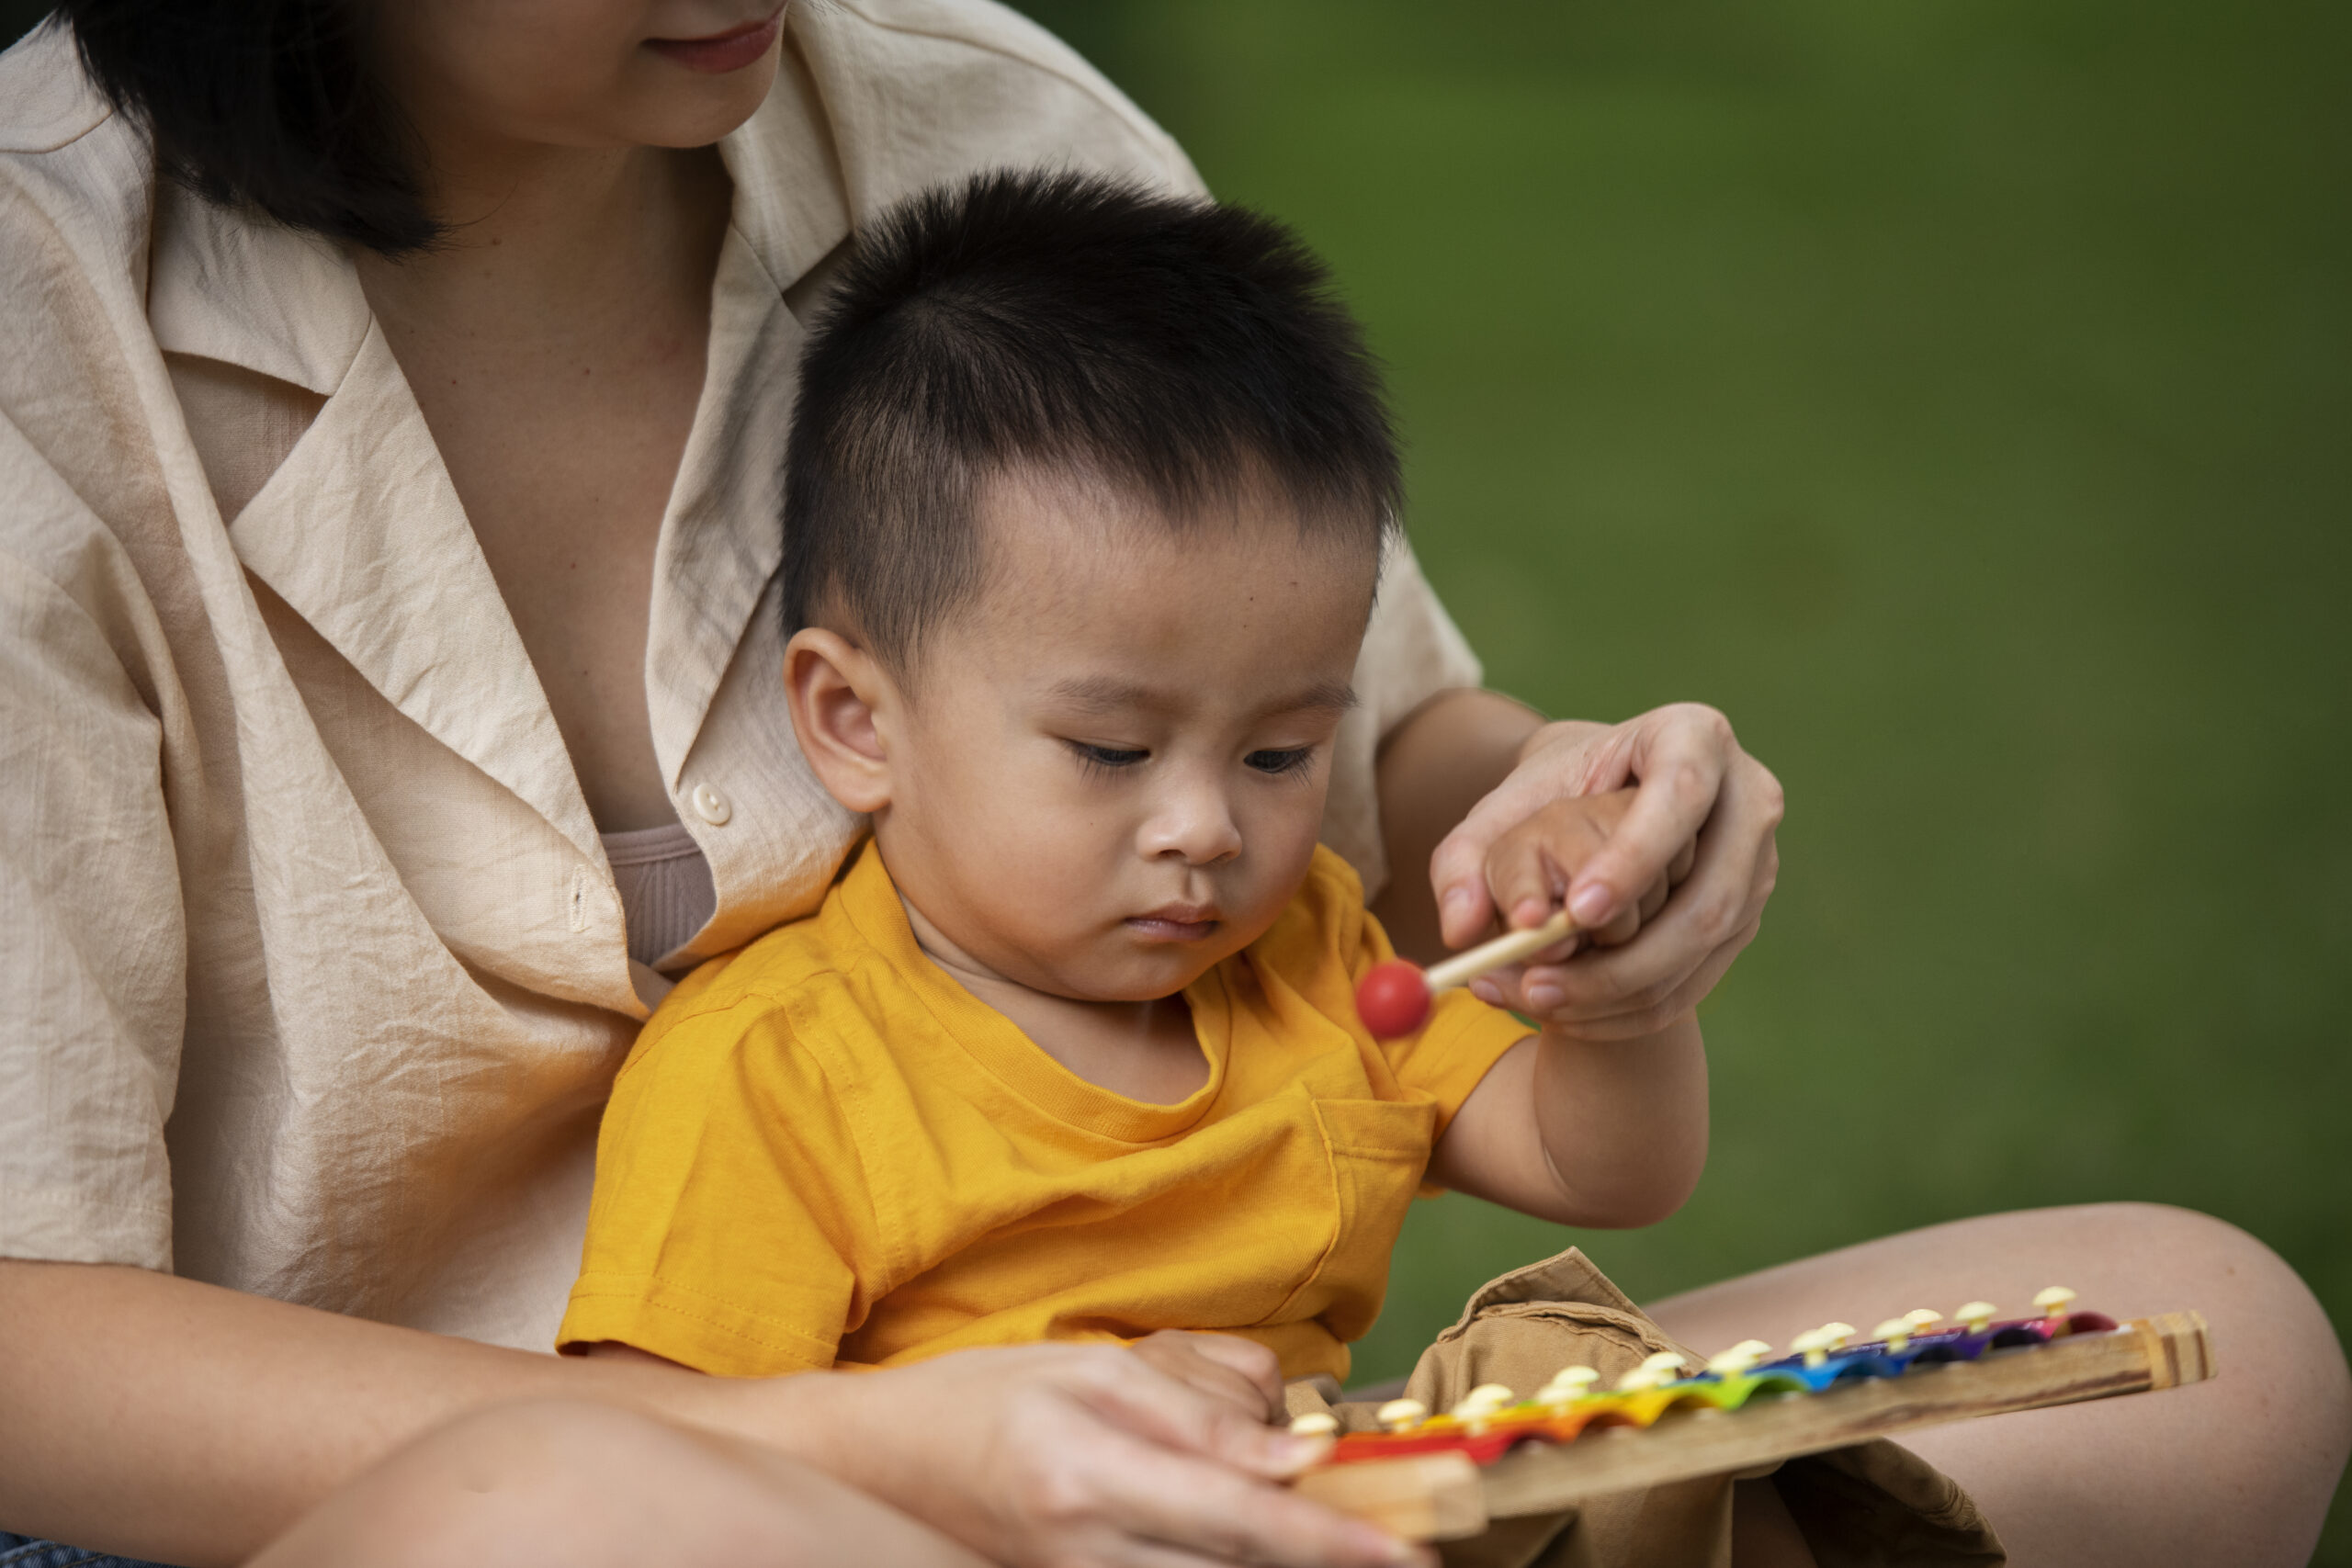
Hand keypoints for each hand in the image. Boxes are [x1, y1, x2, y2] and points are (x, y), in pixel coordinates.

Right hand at [778, 1343, 1427, 1567]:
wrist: (886, 1463)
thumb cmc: (992, 1396)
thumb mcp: (1096, 1370)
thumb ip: (1199, 1410)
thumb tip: (1299, 1454)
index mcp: (1090, 1473)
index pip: (1238, 1516)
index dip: (1330, 1540)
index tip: (1407, 1552)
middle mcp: (1090, 1549)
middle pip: (1241, 1562)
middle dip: (1324, 1544)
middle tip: (1406, 1523)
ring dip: (1274, 1540)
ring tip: (1301, 1498)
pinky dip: (1229, 1549)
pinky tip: (1242, 1510)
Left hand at [1429, 704, 1781, 1041]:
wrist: (1601, 798)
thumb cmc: (1551, 792)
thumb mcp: (1502, 808)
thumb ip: (1463, 858)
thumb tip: (1460, 929)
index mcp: (1691, 736)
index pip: (1679, 793)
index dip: (1637, 858)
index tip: (1577, 912)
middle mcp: (1746, 796)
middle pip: (1708, 892)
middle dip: (1625, 954)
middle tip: (1540, 985)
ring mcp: (1758, 859)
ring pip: (1705, 945)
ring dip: (1622, 989)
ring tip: (1534, 999)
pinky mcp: (1749, 912)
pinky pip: (1701, 977)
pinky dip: (1635, 1007)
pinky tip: (1569, 1013)